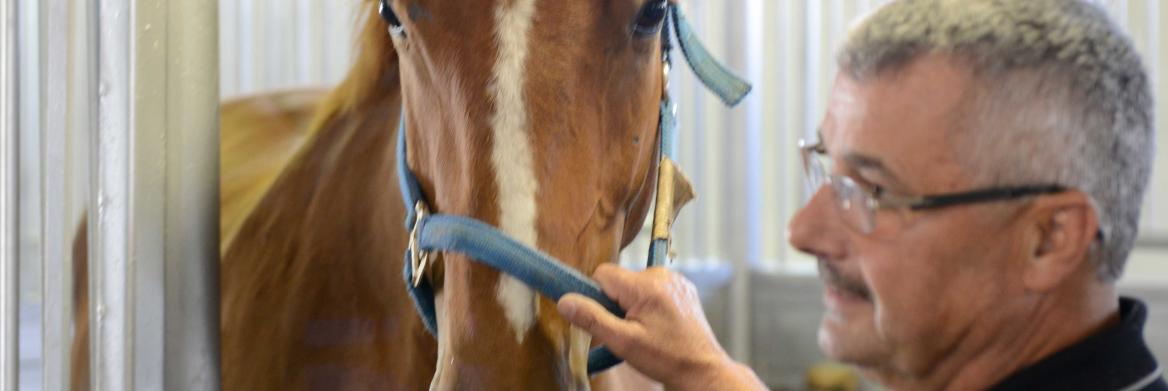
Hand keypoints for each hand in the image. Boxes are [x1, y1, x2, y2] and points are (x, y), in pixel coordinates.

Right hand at [557, 264, 765, 389]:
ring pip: (635, 285)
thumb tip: (565, 301)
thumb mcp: (623, 342)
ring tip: (645, 330)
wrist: (702, 369)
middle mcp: (661, 275)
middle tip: (627, 330)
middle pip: (620, 280)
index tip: (606, 318)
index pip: (603, 273)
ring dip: (632, 304)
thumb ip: (592, 319)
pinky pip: (653, 288)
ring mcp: (675, 280)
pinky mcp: (682, 288)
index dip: (597, 296)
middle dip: (616, 303)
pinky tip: (658, 325)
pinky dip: (649, 304)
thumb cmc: (666, 358)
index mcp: (646, 285)